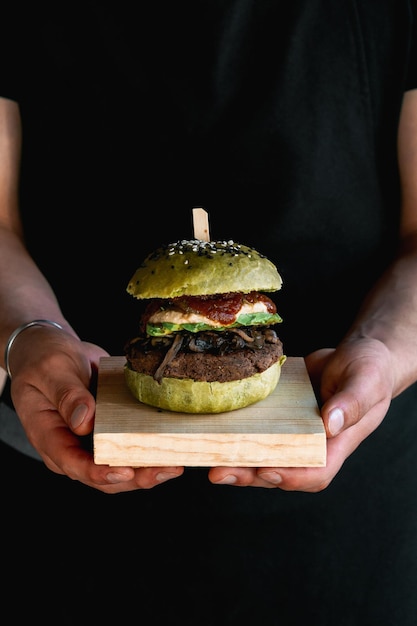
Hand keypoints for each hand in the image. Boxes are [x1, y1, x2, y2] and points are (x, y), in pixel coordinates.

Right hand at [9, 326, 183, 492]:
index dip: (100, 473)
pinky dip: (150, 448)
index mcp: (49, 436)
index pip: (74, 464)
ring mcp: (92, 440)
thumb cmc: (43, 358)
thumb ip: (67, 395)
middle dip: (137, 477)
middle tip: (167, 469)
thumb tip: (85, 421)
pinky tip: (173, 444)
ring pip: (121, 467)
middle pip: (104, 475)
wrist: (52, 347)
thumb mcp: (51, 370)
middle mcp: (72, 445)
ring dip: (148, 468)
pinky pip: (130, 445)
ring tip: (176, 464)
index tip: (126, 472)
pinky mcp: (110, 430)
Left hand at [207, 339, 393, 490]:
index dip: (291, 476)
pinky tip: (212, 430)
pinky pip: (256, 430)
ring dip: (237, 460)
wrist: (356, 356)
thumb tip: (330, 423)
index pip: (315, 472)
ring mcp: (292, 431)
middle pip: (280, 470)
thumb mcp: (366, 381)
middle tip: (219, 471)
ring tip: (209, 460)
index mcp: (336, 444)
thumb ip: (352, 402)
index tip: (267, 470)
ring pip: (263, 454)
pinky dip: (236, 434)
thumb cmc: (370, 371)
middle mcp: (311, 444)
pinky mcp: (277, 415)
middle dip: (250, 474)